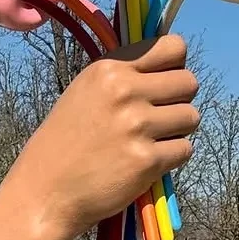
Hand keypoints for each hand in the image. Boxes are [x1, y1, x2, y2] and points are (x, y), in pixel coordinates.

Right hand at [7, 33, 199, 239]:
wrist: (46, 191)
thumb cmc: (65, 141)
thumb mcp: (86, 91)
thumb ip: (125, 75)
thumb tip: (171, 65)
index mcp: (109, 69)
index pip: (173, 48)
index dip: (175, 66)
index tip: (163, 82)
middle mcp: (125, 91)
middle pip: (190, 82)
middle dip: (179, 100)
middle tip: (158, 117)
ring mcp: (137, 126)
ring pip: (192, 116)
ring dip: (177, 130)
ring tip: (150, 140)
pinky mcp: (147, 160)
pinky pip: (185, 149)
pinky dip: (171, 157)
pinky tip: (146, 162)